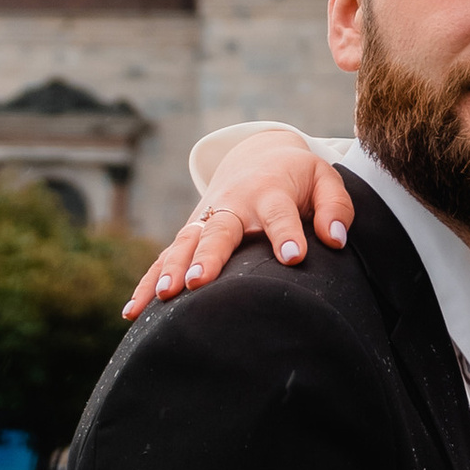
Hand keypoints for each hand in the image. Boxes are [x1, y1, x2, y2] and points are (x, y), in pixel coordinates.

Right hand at [121, 137, 354, 318]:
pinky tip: (133, 313)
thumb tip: (334, 239)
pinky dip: (147, 283)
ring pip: (186, 244)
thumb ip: (335, 207)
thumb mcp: (324, 180)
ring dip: (173, 269)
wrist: (257, 156)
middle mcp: (233, 205)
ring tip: (165, 296)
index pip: (279, 214)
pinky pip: (164, 258)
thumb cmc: (297, 177)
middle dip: (209, 256)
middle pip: (220, 231)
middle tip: (198, 282)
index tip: (293, 257)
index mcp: (270, 191)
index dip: (286, 235)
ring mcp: (206, 220)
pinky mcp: (190, 235)